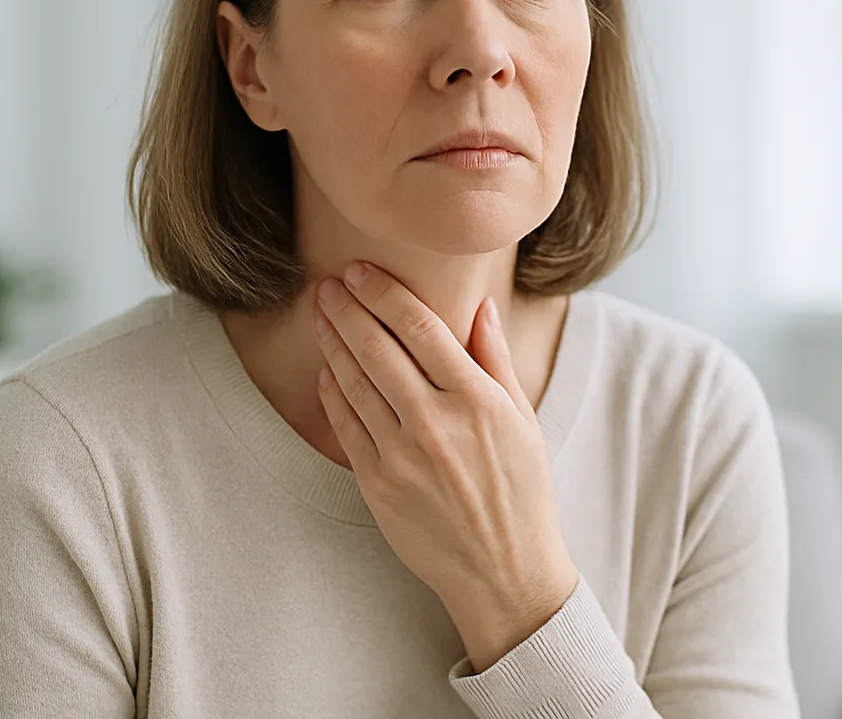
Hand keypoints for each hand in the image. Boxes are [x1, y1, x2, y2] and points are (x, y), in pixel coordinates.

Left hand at [312, 261, 578, 670]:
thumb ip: (495, 359)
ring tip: (320, 315)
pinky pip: (346, 426)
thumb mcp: (522, 420)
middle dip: (347, 308)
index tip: (360, 270)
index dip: (384, 292)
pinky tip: (326, 369)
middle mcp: (435, 422)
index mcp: (476, 400)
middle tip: (326, 283)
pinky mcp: (377, 485)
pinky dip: (332, 393)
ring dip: (332, 343)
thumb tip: (481, 305)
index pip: (420, 327)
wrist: (503, 571)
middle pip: (378, 348)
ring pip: (355, 383)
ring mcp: (401, 455)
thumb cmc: (520, 492)